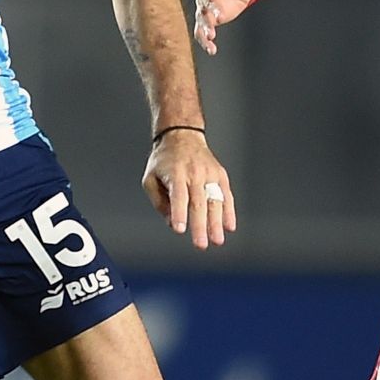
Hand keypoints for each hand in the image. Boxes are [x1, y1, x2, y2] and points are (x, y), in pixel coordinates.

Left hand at [141, 130, 236, 249]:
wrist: (182, 135)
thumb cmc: (164, 160)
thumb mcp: (150, 178)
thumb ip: (159, 201)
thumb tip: (171, 222)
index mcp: (175, 173)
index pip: (178, 196)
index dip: (178, 213)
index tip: (180, 230)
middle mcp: (194, 173)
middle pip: (198, 202)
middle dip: (200, 225)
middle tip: (201, 245)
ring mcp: (210, 173)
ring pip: (215, 201)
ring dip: (217, 223)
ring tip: (217, 240)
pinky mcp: (220, 175)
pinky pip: (226, 195)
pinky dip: (229, 211)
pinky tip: (230, 226)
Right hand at [193, 0, 263, 55]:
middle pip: (202, 1)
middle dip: (206, 11)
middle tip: (212, 20)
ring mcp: (206, 6)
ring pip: (201, 18)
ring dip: (204, 28)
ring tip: (209, 38)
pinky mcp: (209, 19)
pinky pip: (203, 30)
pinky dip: (205, 40)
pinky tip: (212, 50)